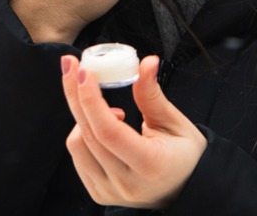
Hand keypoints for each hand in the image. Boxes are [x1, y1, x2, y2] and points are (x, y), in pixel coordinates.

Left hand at [61, 54, 206, 208]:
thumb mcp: (175, 122)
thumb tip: (147, 63)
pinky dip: (82, 132)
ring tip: (101, 102)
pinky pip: (78, 157)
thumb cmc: (185, 154)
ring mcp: (110, 191)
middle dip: (76, 95)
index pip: (109, 131)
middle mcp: (126, 183)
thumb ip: (152, 94)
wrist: (185, 187)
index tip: (84, 71)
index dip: (91, 99)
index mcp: (151, 165)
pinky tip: (99, 122)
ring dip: (81, 115)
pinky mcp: (99, 193)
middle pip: (89, 134)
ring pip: (77, 145)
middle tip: (71, 66)